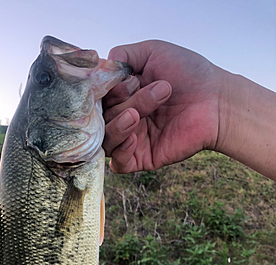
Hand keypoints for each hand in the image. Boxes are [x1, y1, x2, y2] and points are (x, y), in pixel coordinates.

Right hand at [103, 40, 222, 172]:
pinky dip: (120, 151)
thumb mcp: (152, 52)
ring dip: (118, 125)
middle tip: (144, 90)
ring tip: (137, 115)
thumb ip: (123, 55)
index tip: (128, 81)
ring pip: (106, 140)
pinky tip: (133, 137)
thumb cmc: (189, 74)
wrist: (216, 100)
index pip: (96, 100)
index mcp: (123, 96)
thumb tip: (98, 69)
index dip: (104, 92)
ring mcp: (133, 140)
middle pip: (102, 119)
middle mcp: (124, 118)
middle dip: (121, 104)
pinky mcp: (143, 158)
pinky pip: (118, 164)